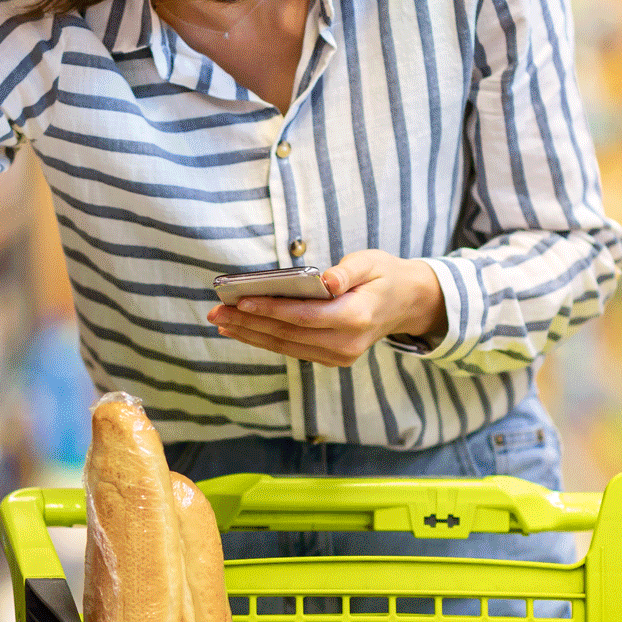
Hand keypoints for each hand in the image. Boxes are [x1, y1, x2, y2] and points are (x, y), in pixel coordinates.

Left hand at [207, 250, 444, 367]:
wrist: (406, 303)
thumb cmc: (383, 276)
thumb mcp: (372, 262)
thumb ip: (348, 271)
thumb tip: (327, 280)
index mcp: (356, 317)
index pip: (304, 316)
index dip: (271, 309)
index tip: (240, 300)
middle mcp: (346, 343)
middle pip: (288, 334)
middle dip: (249, 322)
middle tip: (216, 312)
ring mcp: (339, 355)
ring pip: (285, 346)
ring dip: (250, 334)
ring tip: (220, 321)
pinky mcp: (331, 358)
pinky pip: (292, 349)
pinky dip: (264, 339)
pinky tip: (241, 329)